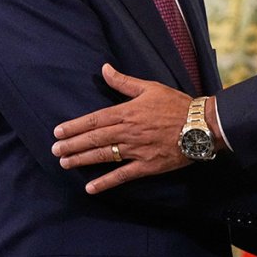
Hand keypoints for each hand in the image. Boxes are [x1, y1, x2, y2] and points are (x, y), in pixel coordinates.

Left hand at [51, 64, 192, 192]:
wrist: (201, 125)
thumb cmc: (176, 104)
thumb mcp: (150, 88)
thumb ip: (124, 82)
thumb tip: (105, 68)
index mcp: (127, 112)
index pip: (95, 119)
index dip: (75, 126)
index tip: (58, 132)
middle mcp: (128, 131)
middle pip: (94, 138)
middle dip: (72, 144)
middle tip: (55, 150)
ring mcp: (136, 150)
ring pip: (103, 155)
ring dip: (82, 160)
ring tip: (65, 163)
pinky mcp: (147, 165)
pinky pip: (122, 175)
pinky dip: (106, 182)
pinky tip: (90, 188)